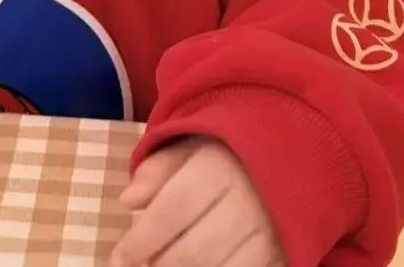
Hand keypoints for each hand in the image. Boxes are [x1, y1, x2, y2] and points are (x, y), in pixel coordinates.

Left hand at [113, 137, 285, 266]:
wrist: (285, 155)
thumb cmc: (224, 155)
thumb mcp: (187, 148)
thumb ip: (156, 171)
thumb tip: (128, 200)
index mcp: (217, 168)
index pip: (173, 210)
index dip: (142, 240)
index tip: (118, 259)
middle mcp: (247, 203)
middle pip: (196, 251)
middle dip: (161, 266)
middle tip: (143, 266)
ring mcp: (270, 234)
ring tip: (166, 266)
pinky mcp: (283, 256)